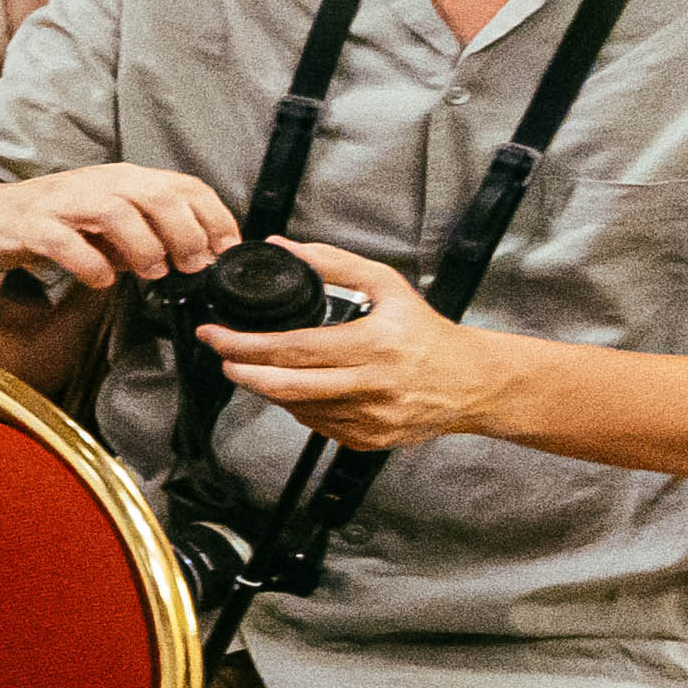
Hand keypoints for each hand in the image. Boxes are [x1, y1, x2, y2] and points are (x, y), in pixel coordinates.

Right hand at [0, 160, 238, 290]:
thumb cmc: (54, 222)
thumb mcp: (110, 223)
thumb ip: (148, 234)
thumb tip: (195, 257)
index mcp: (124, 179)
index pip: (183, 185)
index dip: (214, 217)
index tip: (226, 250)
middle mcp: (98, 182)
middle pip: (157, 195)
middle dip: (184, 234)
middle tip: (189, 265)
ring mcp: (63, 202)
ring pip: (117, 212)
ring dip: (143, 246)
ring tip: (148, 272)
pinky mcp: (31, 225)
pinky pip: (66, 242)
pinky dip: (90, 265)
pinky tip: (100, 281)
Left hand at [201, 243, 518, 448]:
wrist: (473, 382)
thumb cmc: (428, 334)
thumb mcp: (387, 286)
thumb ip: (334, 263)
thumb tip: (286, 247)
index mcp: (374, 346)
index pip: (292, 348)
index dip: (244, 344)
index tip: (215, 333)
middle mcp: (370, 386)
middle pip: (284, 385)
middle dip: (240, 369)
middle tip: (221, 354)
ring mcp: (368, 418)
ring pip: (295, 407)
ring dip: (266, 387)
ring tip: (256, 365)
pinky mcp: (367, 440)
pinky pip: (315, 424)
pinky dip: (297, 405)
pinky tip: (297, 386)